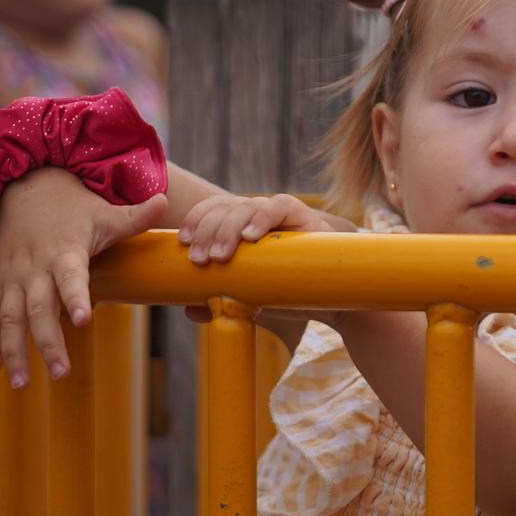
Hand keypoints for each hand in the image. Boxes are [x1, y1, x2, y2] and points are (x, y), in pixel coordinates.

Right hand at [0, 167, 168, 387]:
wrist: (23, 186)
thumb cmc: (72, 206)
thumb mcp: (103, 211)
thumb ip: (134, 216)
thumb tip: (165, 201)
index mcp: (64, 252)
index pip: (71, 276)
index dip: (77, 296)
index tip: (84, 319)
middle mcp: (35, 267)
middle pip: (38, 309)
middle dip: (47, 342)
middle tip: (61, 373)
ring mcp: (11, 276)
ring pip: (9, 317)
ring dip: (13, 350)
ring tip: (21, 383)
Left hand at [176, 194, 352, 327]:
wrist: (332, 302)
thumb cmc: (286, 294)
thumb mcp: (248, 299)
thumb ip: (220, 302)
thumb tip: (190, 310)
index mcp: (240, 225)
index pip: (213, 208)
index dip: (195, 220)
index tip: (184, 243)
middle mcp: (258, 215)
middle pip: (225, 207)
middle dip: (207, 231)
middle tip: (199, 260)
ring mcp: (281, 214)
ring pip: (247, 206)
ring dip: (228, 229)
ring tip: (219, 257)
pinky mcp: (305, 218)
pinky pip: (280, 206)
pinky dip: (263, 217)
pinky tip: (252, 237)